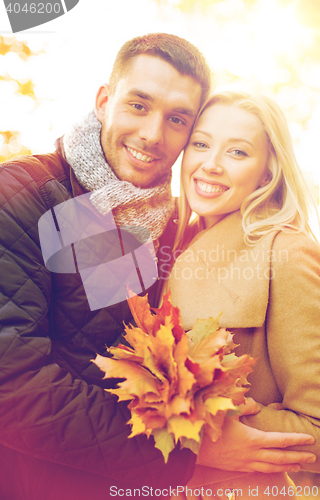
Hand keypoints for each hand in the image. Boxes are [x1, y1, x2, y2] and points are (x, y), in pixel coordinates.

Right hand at [197, 400, 315, 472]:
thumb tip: (257, 404)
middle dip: (298, 456)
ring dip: (287, 466)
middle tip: (312, 456)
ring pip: (272, 467)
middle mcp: (252, 454)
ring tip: (299, 465)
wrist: (193, 448)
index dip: (296, 440)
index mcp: (252, 439)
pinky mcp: (238, 467)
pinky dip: (272, 470)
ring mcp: (246, 463)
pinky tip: (275, 469)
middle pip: (280, 457)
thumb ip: (244, 405)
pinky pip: (260, 470)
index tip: (309, 439)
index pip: (280, 440)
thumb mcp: (227, 410)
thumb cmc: (209, 426)